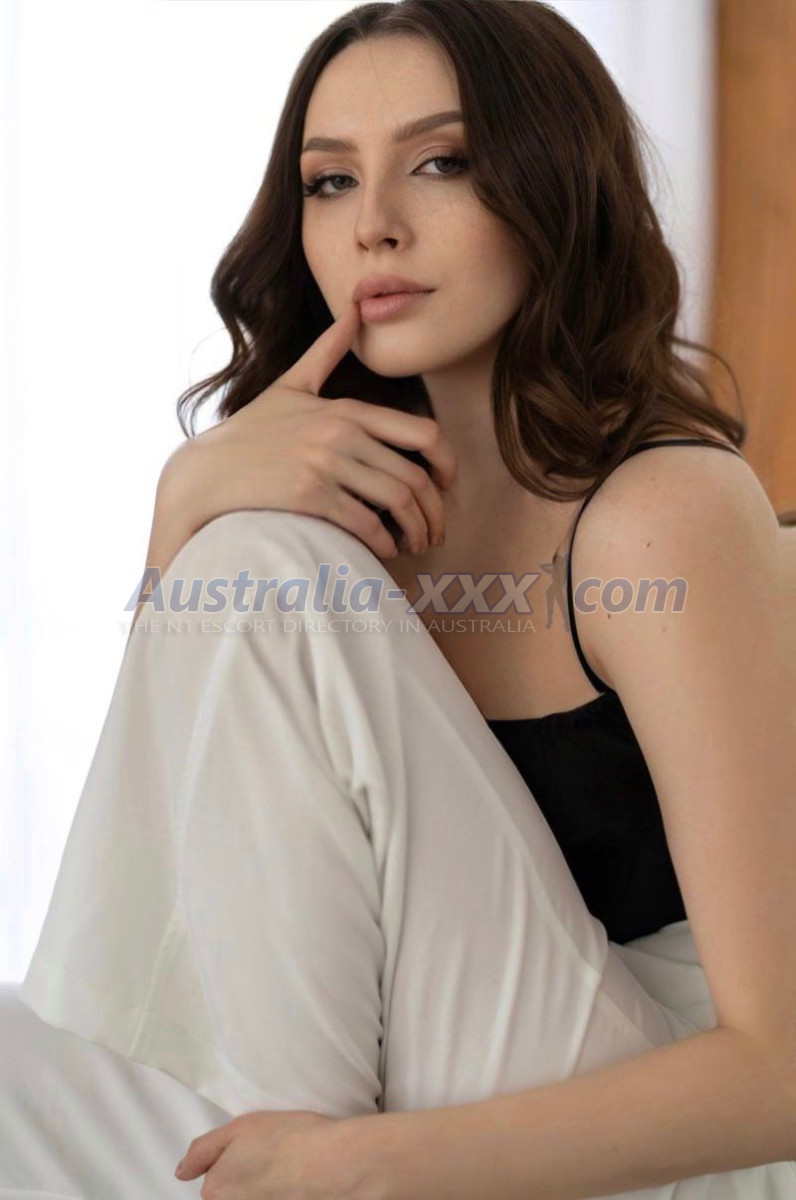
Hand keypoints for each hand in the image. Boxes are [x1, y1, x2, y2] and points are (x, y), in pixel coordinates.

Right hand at [162, 299, 456, 563]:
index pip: (423, 434)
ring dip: (416, 530)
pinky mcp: (310, 497)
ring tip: (416, 545)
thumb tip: (355, 309)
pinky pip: (366, 524)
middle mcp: (342, 434)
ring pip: (397, 502)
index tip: (448, 486)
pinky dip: (385, 542)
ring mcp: (326, 464)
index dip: (447, 464)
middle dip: (434, 511)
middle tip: (435, 532)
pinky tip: (386, 551)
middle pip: (416, 476)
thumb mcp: (290, 385)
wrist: (205, 472)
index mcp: (346, 410)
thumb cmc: (250, 431)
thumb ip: (327, 350)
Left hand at [174, 1108, 373, 1198]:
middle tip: (272, 1154)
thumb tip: (182, 1170)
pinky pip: (273, 1196)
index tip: (253, 1148)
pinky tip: (297, 1177)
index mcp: (218, 1187)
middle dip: (248, 1175)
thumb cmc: (290, 1140)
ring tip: (288, 1165)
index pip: (213, 1178)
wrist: (334, 1162)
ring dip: (266, 1183)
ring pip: (254, 1195)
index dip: (233, 1157)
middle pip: (232, 1191)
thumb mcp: (238, 1128)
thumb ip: (202, 1151)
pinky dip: (282, 1189)